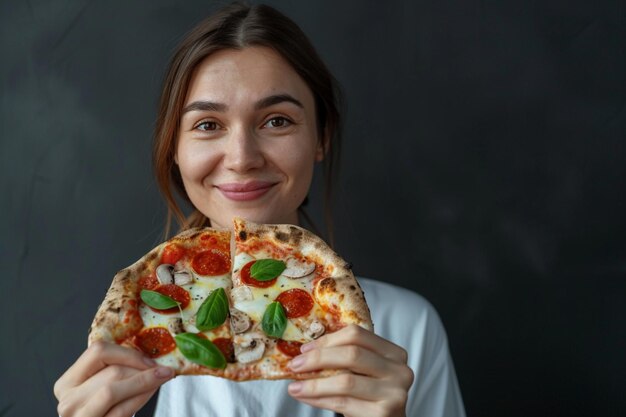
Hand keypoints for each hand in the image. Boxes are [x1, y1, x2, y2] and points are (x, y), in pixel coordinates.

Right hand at [54, 341, 174, 416]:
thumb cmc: (102, 410)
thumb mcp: (100, 387)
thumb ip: (113, 371)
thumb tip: (148, 355)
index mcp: (68, 382)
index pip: (97, 352)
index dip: (128, 353)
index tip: (149, 358)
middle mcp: (68, 401)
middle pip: (111, 372)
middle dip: (142, 369)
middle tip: (162, 368)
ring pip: (113, 390)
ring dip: (144, 381)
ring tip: (162, 377)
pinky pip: (122, 410)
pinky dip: (142, 396)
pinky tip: (152, 390)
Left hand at [287, 325, 413, 416]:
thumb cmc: (371, 397)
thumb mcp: (365, 372)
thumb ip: (346, 359)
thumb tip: (306, 352)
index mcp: (394, 353)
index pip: (357, 335)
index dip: (328, 340)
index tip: (305, 348)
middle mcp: (399, 370)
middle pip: (352, 354)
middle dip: (318, 358)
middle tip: (295, 364)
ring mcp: (394, 393)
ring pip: (345, 380)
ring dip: (314, 383)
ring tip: (295, 386)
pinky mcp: (383, 413)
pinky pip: (343, 402)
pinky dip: (319, 399)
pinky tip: (305, 397)